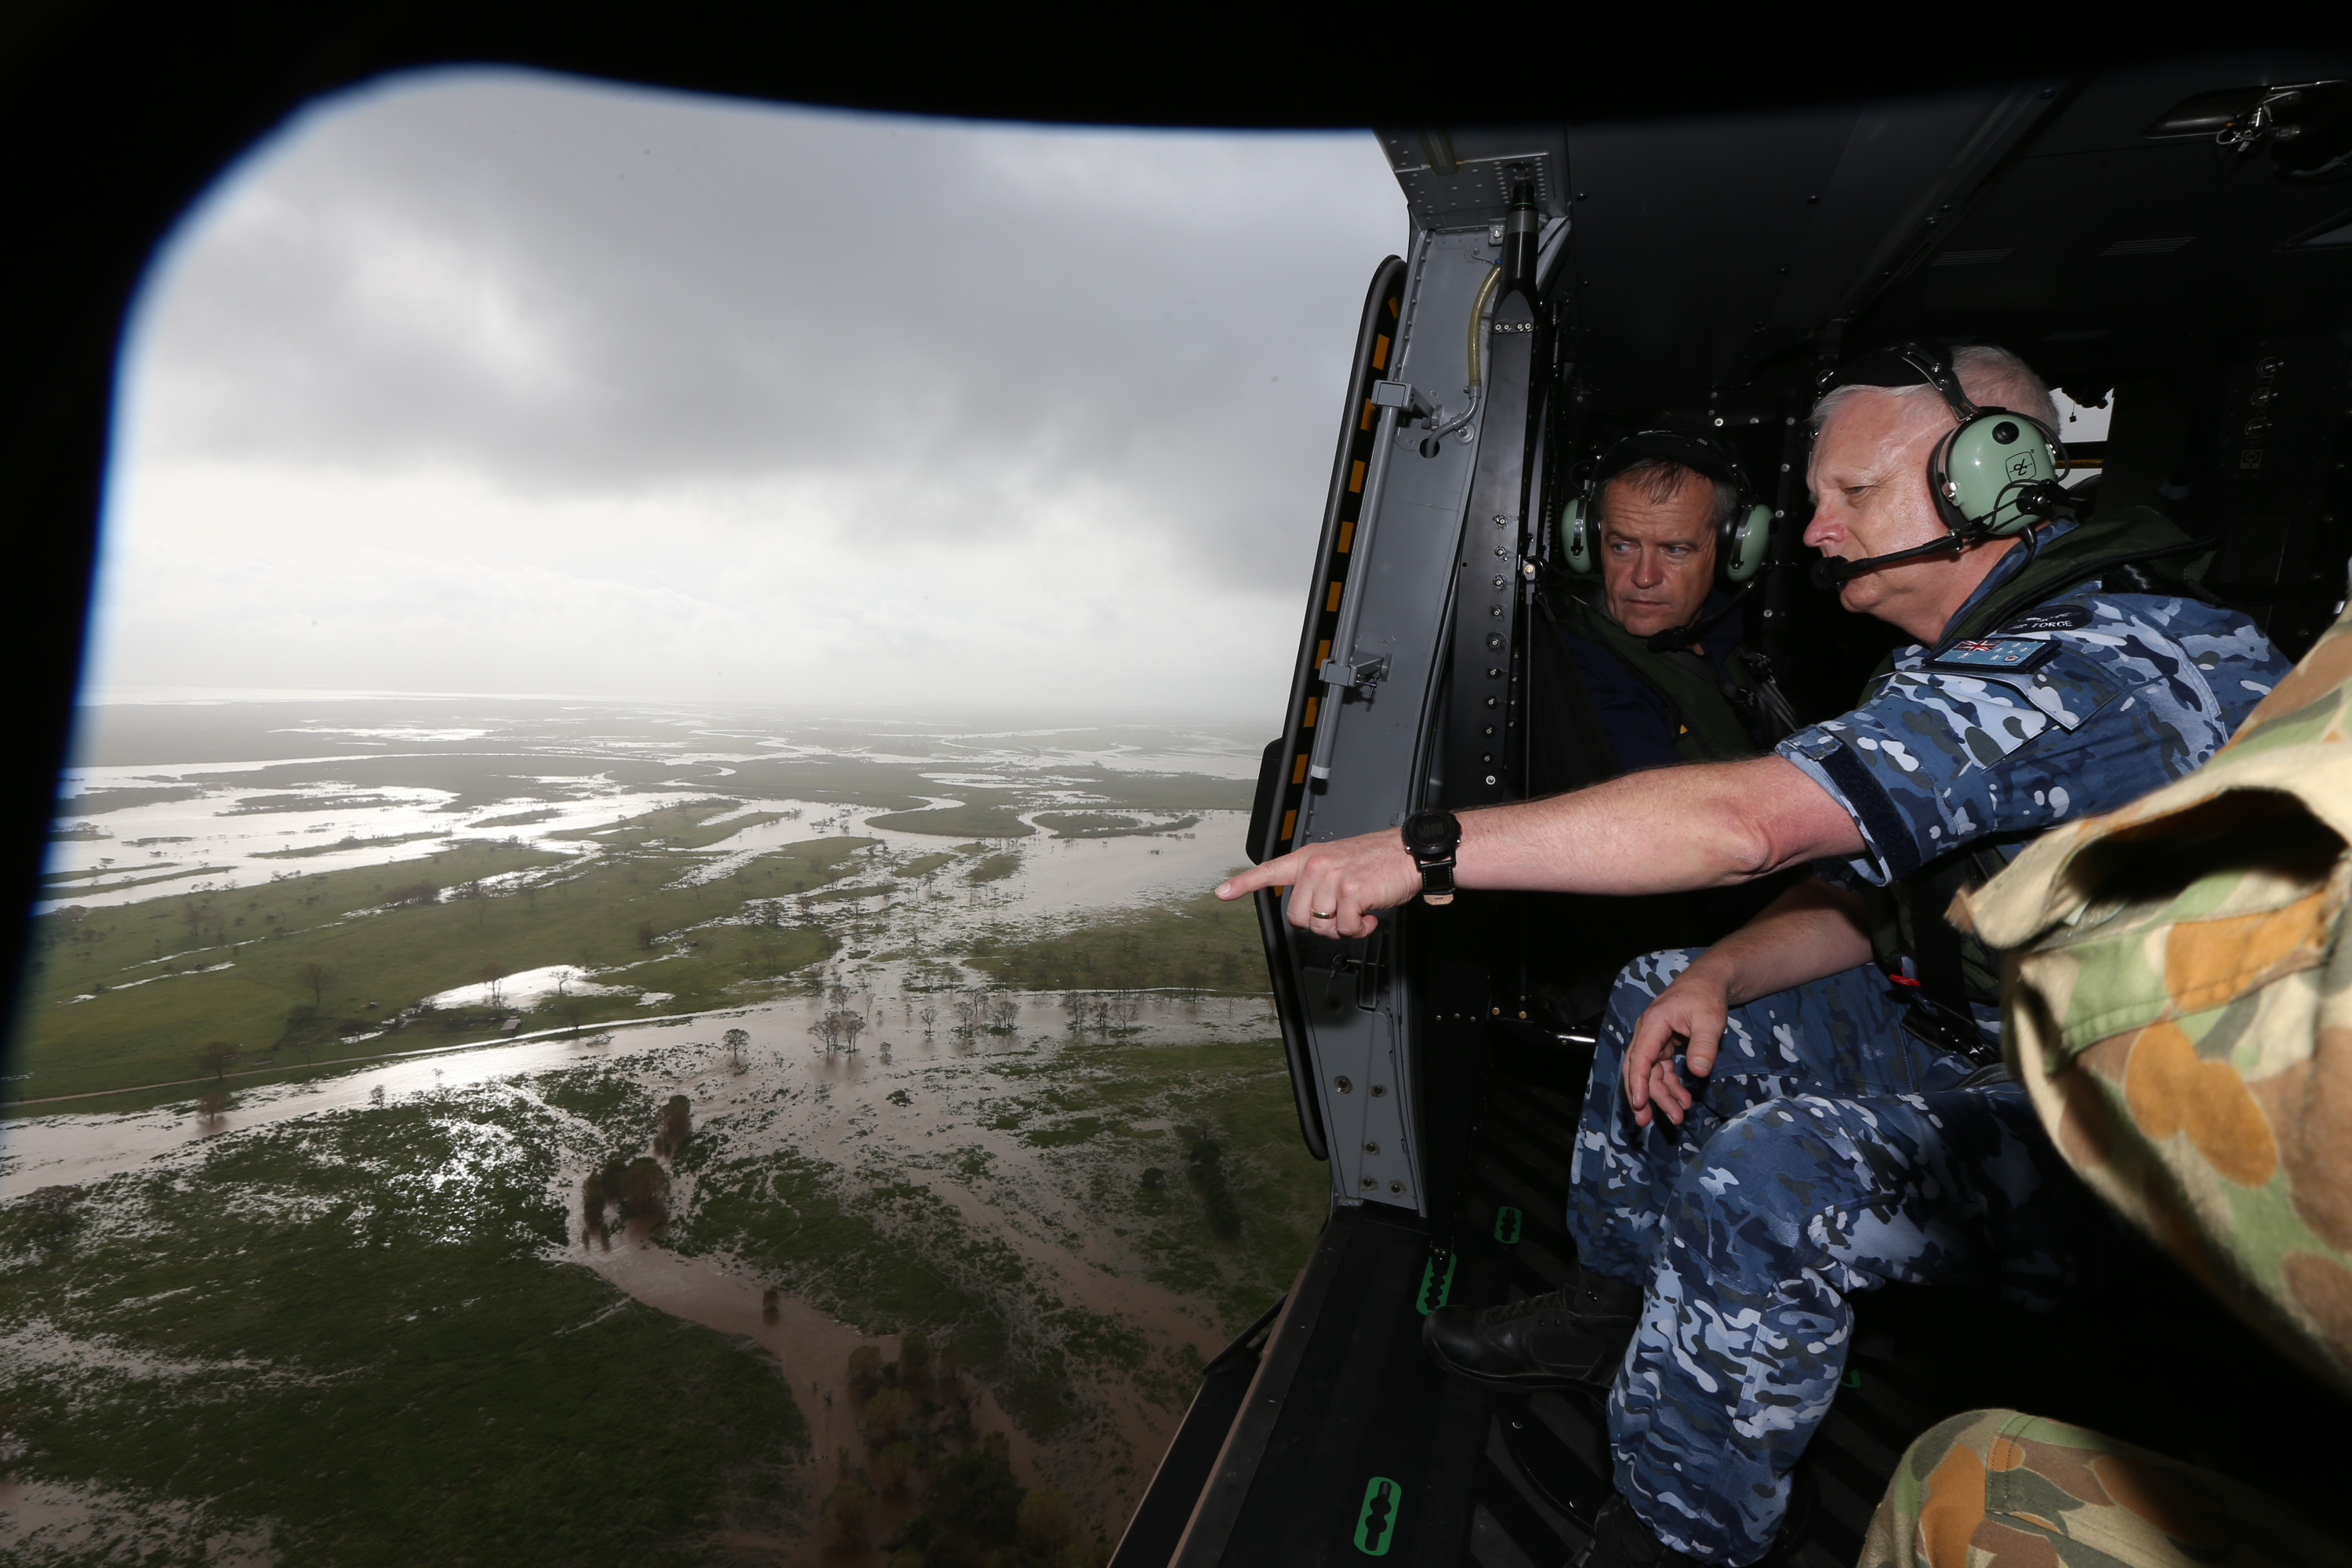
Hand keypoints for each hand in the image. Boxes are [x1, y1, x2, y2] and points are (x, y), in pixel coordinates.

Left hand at [1214, 829, 1420, 937]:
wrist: (1410, 853)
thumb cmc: (1379, 862)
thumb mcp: (1340, 865)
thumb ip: (1319, 884)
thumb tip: (1312, 915)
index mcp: (1310, 857)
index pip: (1269, 870)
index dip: (1243, 884)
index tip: (1221, 892)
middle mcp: (1316, 865)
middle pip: (1297, 916)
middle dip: (1320, 924)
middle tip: (1342, 915)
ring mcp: (1332, 877)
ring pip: (1320, 925)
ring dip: (1343, 927)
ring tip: (1360, 911)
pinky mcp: (1351, 891)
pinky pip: (1345, 928)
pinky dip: (1360, 928)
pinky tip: (1371, 914)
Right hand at [1624, 963, 1730, 1127]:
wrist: (1708, 982)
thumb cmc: (1706, 996)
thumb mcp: (1710, 1018)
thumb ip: (1704, 1045)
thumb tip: (1699, 1072)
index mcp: (1653, 1024)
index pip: (1639, 1057)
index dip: (1637, 1082)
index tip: (1639, 1103)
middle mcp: (1648, 1033)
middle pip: (1638, 1069)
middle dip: (1643, 1097)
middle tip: (1648, 1122)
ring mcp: (1654, 1040)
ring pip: (1650, 1074)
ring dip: (1661, 1096)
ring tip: (1677, 1116)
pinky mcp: (1663, 1046)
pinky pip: (1661, 1071)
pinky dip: (1670, 1087)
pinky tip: (1682, 1100)